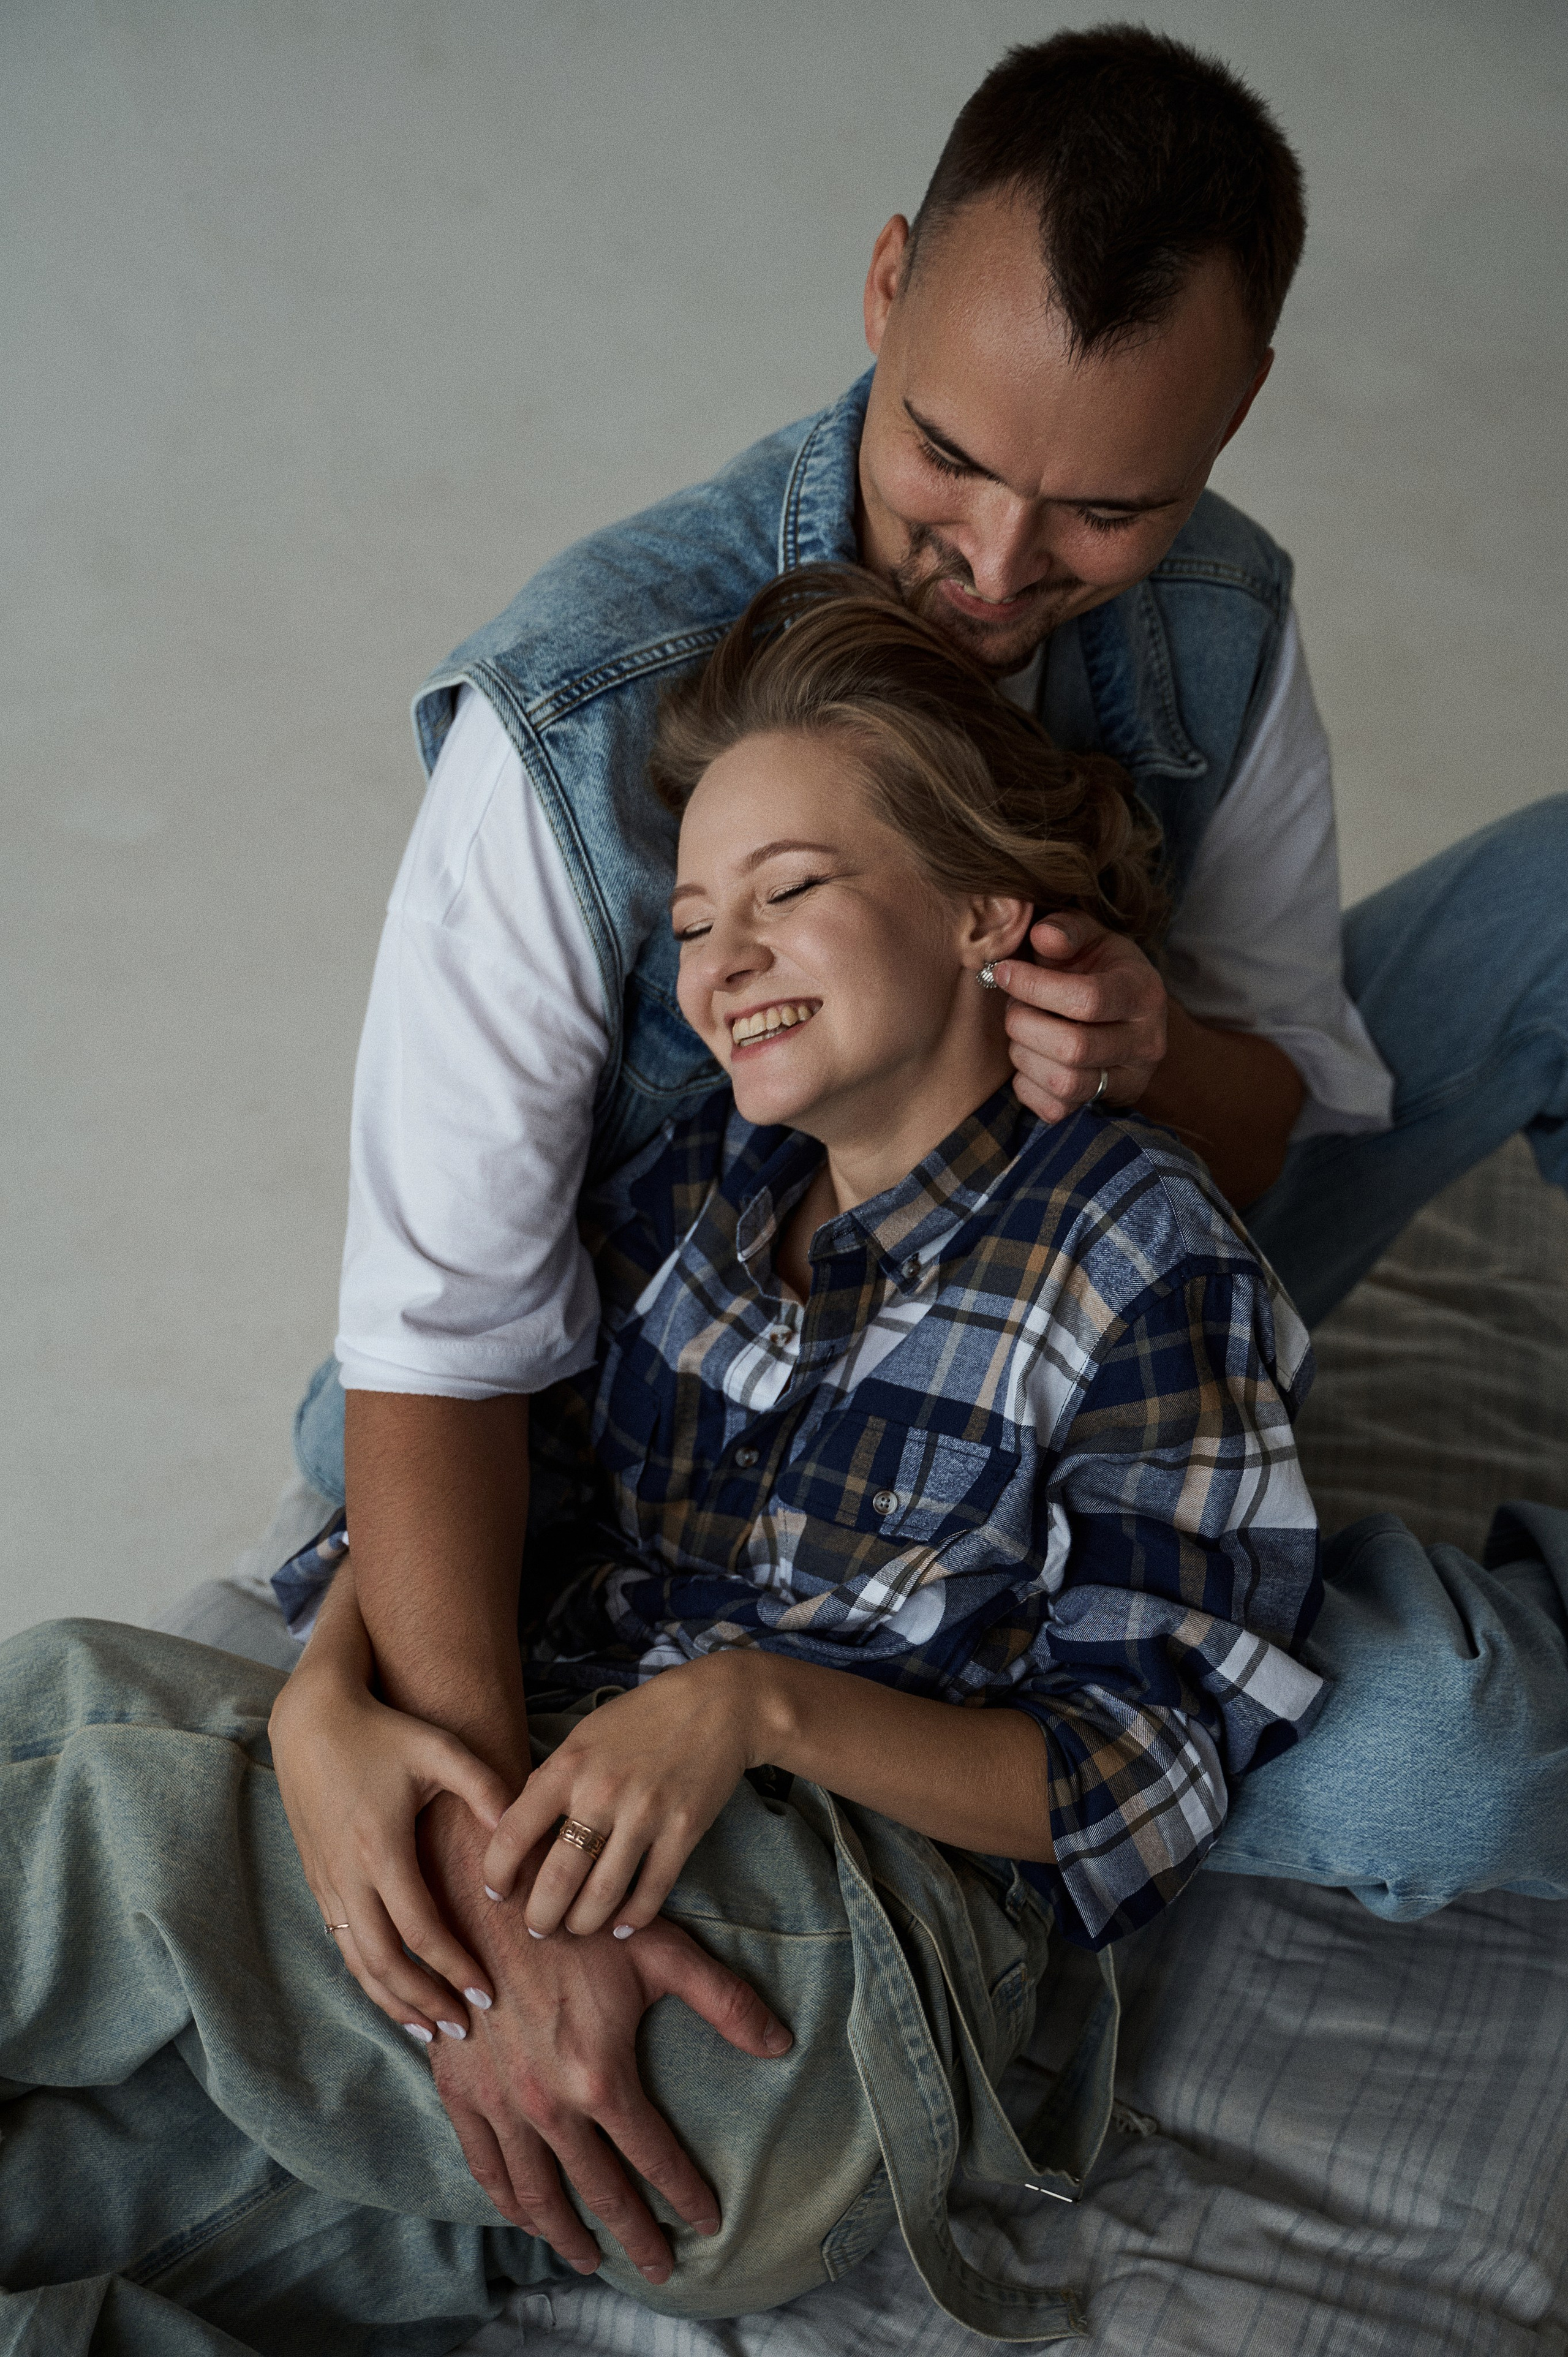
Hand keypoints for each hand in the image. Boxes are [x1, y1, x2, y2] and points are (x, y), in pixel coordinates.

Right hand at [270, 1647, 511, 2039]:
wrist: (311, 1720)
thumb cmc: (383, 1732)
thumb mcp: (439, 1749)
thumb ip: (484, 1787)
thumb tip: (520, 1831)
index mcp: (382, 1849)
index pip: (420, 1930)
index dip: (454, 1968)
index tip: (487, 1994)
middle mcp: (348, 1875)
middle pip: (383, 1963)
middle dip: (423, 2002)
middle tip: (462, 2029)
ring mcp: (326, 1881)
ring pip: (356, 1962)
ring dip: (391, 2000)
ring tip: (428, 2028)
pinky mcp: (317, 1879)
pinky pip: (341, 1942)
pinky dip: (368, 1975)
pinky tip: (393, 1988)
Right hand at [421, 1795, 792, 2282]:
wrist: (479, 1895)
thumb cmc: (577, 1918)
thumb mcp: (660, 1949)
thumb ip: (723, 2001)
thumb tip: (782, 2044)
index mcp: (601, 2076)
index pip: (655, 2157)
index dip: (686, 2193)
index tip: (709, 2222)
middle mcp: (549, 2106)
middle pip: (600, 2193)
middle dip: (635, 2238)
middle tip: (660, 2269)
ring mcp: (501, 2105)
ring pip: (538, 2195)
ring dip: (567, 2236)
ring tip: (591, 2261)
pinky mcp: (461, 2093)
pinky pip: (486, 2167)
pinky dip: (508, 2203)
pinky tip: (527, 2217)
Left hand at [482, 1652, 754, 1937]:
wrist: (715, 1703)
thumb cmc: (640, 1719)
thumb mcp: (583, 1737)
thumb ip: (550, 1780)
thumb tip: (515, 1828)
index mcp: (568, 1767)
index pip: (514, 1833)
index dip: (496, 1872)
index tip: (496, 1891)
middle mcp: (602, 1792)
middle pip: (557, 1878)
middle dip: (540, 1916)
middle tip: (537, 1928)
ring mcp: (646, 1813)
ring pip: (603, 1895)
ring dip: (583, 1923)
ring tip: (576, 1927)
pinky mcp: (684, 1830)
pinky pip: (652, 1891)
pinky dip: (633, 1918)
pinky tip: (621, 1925)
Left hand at [993, 909, 1166, 1119]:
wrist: (1124, 1007)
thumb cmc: (1098, 965)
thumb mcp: (1088, 936)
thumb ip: (1065, 929)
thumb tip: (1042, 935)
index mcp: (1143, 992)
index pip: (1088, 1000)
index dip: (1035, 987)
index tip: (1005, 972)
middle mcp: (1146, 1042)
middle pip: (1074, 1048)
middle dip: (1025, 1025)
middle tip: (1013, 1006)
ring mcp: (1131, 1079)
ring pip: (1065, 1084)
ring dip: (1024, 1056)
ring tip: (1022, 1031)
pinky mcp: (1108, 1103)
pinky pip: (1055, 1109)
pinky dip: (1028, 1085)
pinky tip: (1031, 1057)